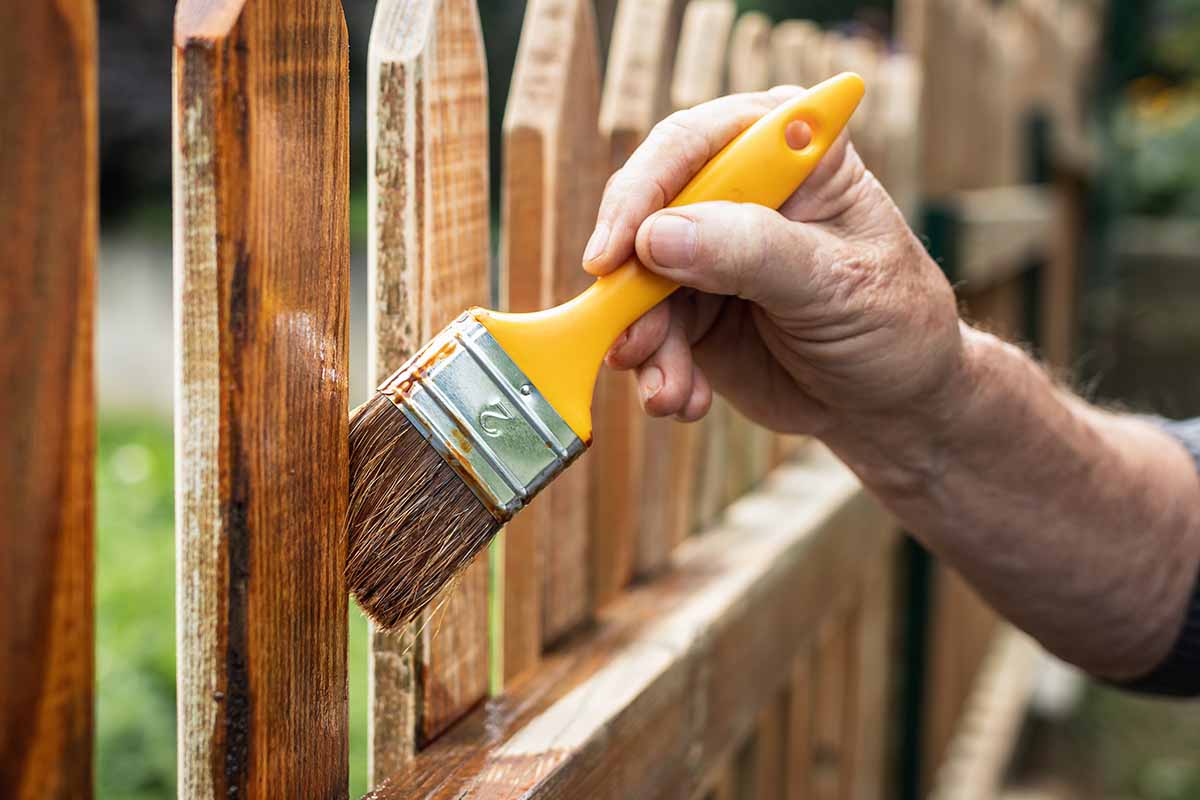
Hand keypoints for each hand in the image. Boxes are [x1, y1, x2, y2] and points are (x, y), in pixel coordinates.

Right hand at [585, 87, 963, 435]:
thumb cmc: (892, 320)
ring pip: (633, 282)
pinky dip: (657, 370)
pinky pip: (644, 331)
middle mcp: (734, 189)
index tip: (615, 251)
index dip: (644, 189)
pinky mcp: (687, 307)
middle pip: (644, 212)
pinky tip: (687, 399)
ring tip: (672, 393)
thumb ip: (752, 252)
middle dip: (630, 284)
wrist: (894, 401)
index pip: (692, 143)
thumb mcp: (836, 282)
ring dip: (643, 343)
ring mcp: (704, 250)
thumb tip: (658, 236)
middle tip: (631, 342)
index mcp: (784, 150)